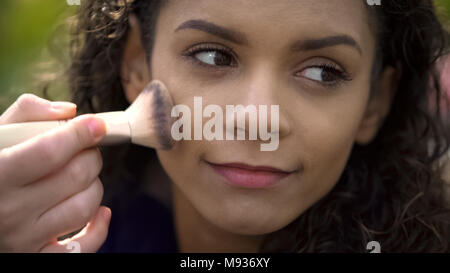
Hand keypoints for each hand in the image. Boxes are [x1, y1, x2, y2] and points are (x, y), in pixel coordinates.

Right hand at [0, 94, 110, 251]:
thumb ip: (27, 115)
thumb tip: (70, 111)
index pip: (50, 151)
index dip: (80, 134)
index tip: (97, 125)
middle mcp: (8, 212)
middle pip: (75, 176)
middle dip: (90, 156)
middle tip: (86, 151)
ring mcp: (22, 240)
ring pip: (84, 208)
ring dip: (94, 187)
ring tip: (83, 178)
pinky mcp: (34, 258)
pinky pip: (83, 248)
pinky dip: (99, 228)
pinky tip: (100, 211)